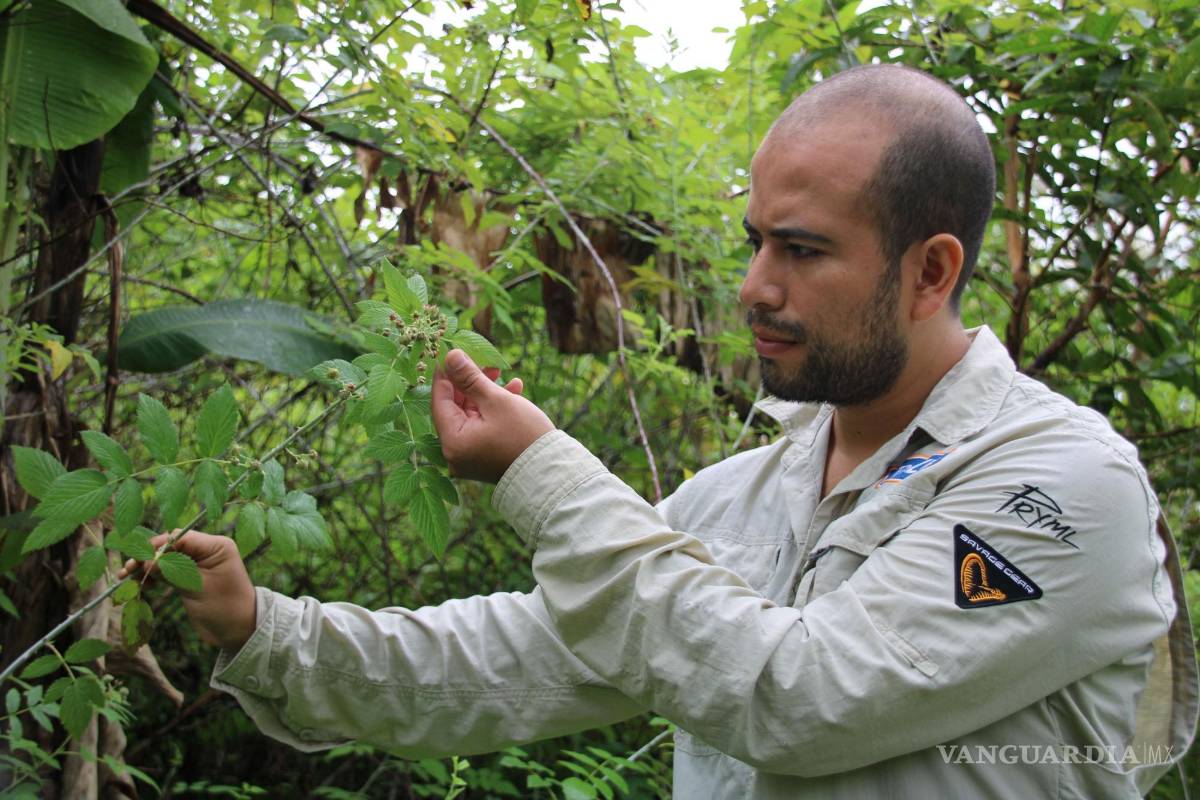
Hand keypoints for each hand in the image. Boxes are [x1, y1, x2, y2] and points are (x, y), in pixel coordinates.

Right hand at [118, 530, 256, 652]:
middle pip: (170, 546)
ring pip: (166, 559)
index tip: (138, 561)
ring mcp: (198, 563)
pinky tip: (140, 585)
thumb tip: (145, 561)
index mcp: (216, 545)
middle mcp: (207, 550)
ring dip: (146, 567)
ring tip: (126, 577)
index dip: (156, 547)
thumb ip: (172, 572)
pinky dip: (153, 576)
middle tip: (126, 570)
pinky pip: (168, 570)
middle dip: (147, 557)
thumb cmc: (224, 607)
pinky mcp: (190, 576)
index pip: (179, 538)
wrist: (238, 630)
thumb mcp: (197, 588)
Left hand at [431, 349, 554, 482]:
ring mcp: (469, 458)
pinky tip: (513, 391)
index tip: (452, 352)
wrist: (552, 471)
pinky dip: (493, 411)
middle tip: (484, 361)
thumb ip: (470, 377)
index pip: (439, 400)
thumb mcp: (496, 400)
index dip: (446, 374)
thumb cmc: (523, 435)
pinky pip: (482, 428)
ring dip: (485, 393)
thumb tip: (451, 355)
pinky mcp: (484, 458)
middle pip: (456, 408)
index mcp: (452, 441)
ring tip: (502, 372)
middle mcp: (455, 453)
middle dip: (471, 382)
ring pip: (471, 416)